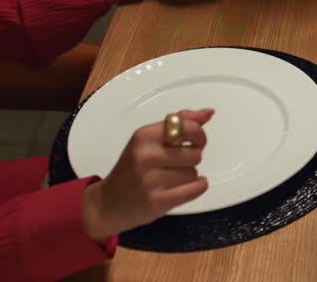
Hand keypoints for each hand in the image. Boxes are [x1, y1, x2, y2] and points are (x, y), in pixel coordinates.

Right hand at [81, 109, 214, 241]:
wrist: (108, 204)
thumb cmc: (132, 169)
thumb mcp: (148, 141)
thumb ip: (179, 123)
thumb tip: (208, 112)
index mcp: (143, 135)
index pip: (187, 127)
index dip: (198, 135)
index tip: (195, 141)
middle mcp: (145, 155)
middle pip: (195, 153)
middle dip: (191, 159)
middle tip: (175, 164)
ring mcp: (150, 179)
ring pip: (194, 173)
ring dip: (188, 177)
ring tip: (168, 179)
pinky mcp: (157, 201)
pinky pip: (196, 189)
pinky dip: (196, 188)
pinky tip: (184, 188)